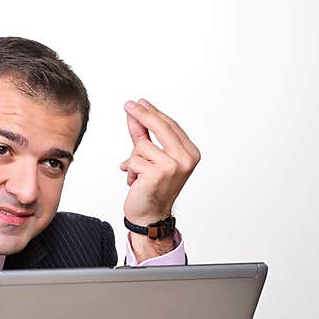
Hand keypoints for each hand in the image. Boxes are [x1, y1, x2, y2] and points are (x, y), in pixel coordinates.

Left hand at [119, 99, 200, 225]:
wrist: (150, 216)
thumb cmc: (152, 187)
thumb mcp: (151, 158)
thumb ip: (145, 136)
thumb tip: (135, 113)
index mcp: (190, 153)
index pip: (170, 126)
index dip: (153, 113)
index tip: (140, 102)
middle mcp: (185, 159)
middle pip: (160, 127)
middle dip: (142, 115)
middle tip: (128, 105)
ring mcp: (173, 166)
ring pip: (142, 145)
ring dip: (134, 159)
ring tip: (139, 174)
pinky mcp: (157, 174)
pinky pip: (133, 160)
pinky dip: (130, 171)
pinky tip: (136, 182)